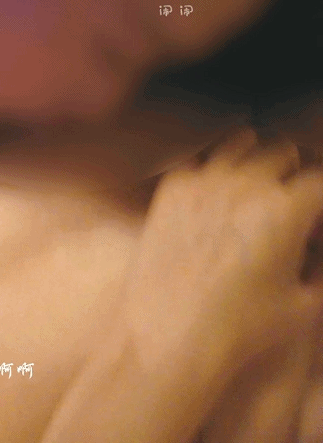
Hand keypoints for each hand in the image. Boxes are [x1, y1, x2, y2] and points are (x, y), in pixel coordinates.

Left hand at [125, 129, 322, 378]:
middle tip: (287, 202)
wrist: (167, 332)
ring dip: (252, 161)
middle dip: (291, 175)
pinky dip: (210, 172)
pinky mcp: (171, 188)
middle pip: (281, 153)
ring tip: (252, 185)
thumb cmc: (238, 326)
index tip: (315, 220)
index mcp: (286, 207)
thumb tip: (315, 252)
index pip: (320, 182)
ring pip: (240, 144)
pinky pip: (198, 162)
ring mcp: (203, 181)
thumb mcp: (306, 305)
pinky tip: (211, 194)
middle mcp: (244, 184)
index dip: (321, 202)